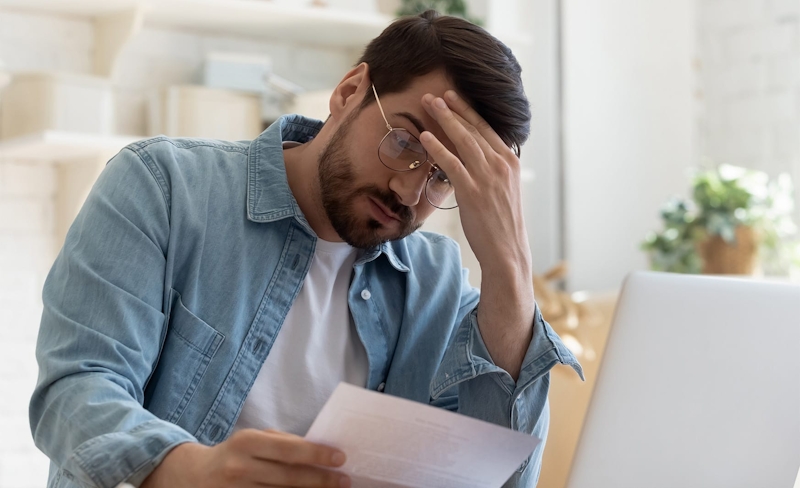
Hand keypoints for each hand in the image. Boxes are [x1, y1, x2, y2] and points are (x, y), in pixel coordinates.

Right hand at [141, 429, 348, 487]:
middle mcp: (240, 468)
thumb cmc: (234, 454)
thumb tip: (317, 451)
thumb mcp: (253, 440)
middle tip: (344, 481)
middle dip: (321, 480)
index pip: (289, 450)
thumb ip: (281, 443)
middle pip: (289, 478)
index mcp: (246, 442)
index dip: (317, 454)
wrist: (192, 476)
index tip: (340, 458)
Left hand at [420, 91, 534, 379]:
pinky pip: (453, 164)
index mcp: (510, 162)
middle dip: (454, 108)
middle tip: (437, 92)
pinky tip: (425, 137)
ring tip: (428, 103)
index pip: (488, 129)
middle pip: (475, 128)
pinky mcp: (474, 192)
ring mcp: (488, 177)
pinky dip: (438, 148)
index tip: (454, 96)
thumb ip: (491, 172)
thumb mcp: (503, 192)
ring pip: (464, 140)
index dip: (469, 111)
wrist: (508, 253)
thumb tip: (476, 159)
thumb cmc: (502, 225)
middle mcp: (502, 165)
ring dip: (444, 119)